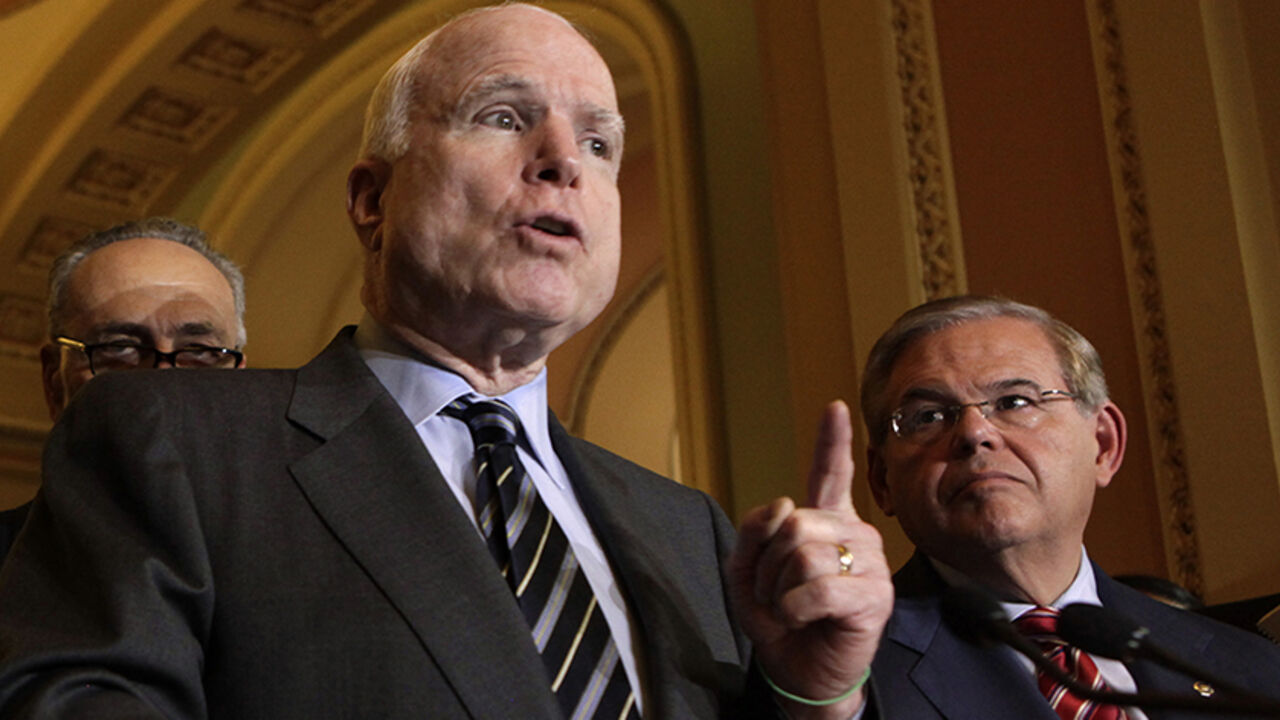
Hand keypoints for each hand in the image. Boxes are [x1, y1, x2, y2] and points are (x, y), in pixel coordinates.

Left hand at [729, 400, 892, 717]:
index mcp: (825, 521)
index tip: (834, 407)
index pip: (829, 473)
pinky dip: (793, 609)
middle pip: (794, 523)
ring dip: (779, 590)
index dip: (831, 440)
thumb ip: (754, 533)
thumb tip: (783, 504)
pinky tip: (803, 619)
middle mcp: (854, 532)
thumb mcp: (748, 572)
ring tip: (791, 609)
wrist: (797, 671)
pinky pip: (817, 588)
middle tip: (778, 594)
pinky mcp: (875, 596)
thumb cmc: (778, 619)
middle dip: (768, 564)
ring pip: (802, 554)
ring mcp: (869, 562)